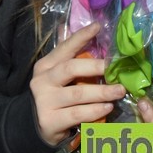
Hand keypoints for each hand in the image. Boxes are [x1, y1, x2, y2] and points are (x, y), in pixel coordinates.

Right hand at [29, 23, 125, 144]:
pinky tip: (107, 107)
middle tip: (115, 67)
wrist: (33, 126)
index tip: (98, 27)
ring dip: (102, 92)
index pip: (65, 48)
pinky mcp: (50, 121)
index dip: (81, 37)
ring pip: (77, 94)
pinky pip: (77, 114)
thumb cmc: (54, 95)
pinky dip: (95, 110)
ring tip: (119, 91)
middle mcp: (42, 81)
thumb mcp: (58, 75)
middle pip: (71, 68)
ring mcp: (44, 101)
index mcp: (46, 65)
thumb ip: (72, 57)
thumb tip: (92, 30)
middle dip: (96, 67)